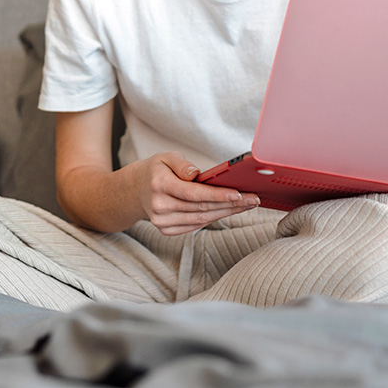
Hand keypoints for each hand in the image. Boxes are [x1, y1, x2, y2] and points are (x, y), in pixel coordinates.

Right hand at [135, 152, 259, 235]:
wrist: (135, 189)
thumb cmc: (156, 170)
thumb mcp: (165, 157)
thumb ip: (182, 164)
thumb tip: (196, 174)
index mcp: (159, 184)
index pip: (193, 193)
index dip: (217, 195)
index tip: (238, 194)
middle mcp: (159, 206)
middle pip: (201, 208)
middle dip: (230, 204)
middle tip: (252, 200)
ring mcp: (162, 221)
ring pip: (201, 219)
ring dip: (226, 213)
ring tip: (245, 205)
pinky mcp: (167, 230)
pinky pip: (196, 226)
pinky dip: (213, 218)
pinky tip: (227, 211)